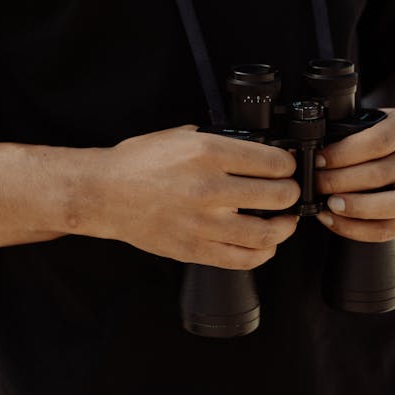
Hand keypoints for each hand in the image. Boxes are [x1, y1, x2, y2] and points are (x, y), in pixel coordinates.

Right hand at [96, 126, 300, 269]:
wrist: (104, 194)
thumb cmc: (138, 164)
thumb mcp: (181, 135)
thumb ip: (218, 142)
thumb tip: (253, 149)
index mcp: (207, 153)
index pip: (273, 162)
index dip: (288, 165)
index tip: (286, 167)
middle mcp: (209, 188)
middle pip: (278, 196)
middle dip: (290, 193)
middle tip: (288, 191)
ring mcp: (203, 223)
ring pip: (267, 233)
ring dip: (285, 226)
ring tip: (285, 220)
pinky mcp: (195, 250)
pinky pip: (242, 259)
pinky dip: (263, 252)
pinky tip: (265, 244)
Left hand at [314, 108, 394, 241]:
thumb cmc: (377, 135)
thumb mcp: (366, 123)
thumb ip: (345, 133)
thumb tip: (306, 152)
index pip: (378, 141)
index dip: (344, 153)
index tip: (317, 160)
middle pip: (383, 173)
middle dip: (341, 181)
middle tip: (315, 185)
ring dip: (356, 208)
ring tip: (327, 206)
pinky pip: (392, 229)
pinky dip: (359, 229)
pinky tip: (335, 221)